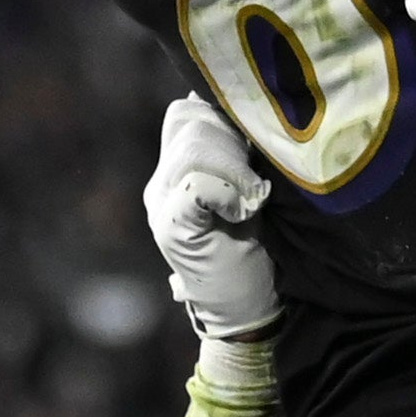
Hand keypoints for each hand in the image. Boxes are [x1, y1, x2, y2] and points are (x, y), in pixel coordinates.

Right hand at [144, 96, 276, 340]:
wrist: (247, 309)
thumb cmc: (255, 249)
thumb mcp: (245, 191)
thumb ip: (232, 155)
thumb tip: (234, 106)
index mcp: (173, 174)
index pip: (184, 115)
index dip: (221, 117)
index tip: (252, 149)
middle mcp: (159, 186)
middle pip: (190, 125)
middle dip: (233, 141)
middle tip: (256, 180)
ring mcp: (160, 207)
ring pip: (194, 151)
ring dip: (236, 169)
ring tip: (254, 199)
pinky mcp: (170, 227)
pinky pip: (199, 184)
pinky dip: (230, 193)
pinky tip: (244, 213)